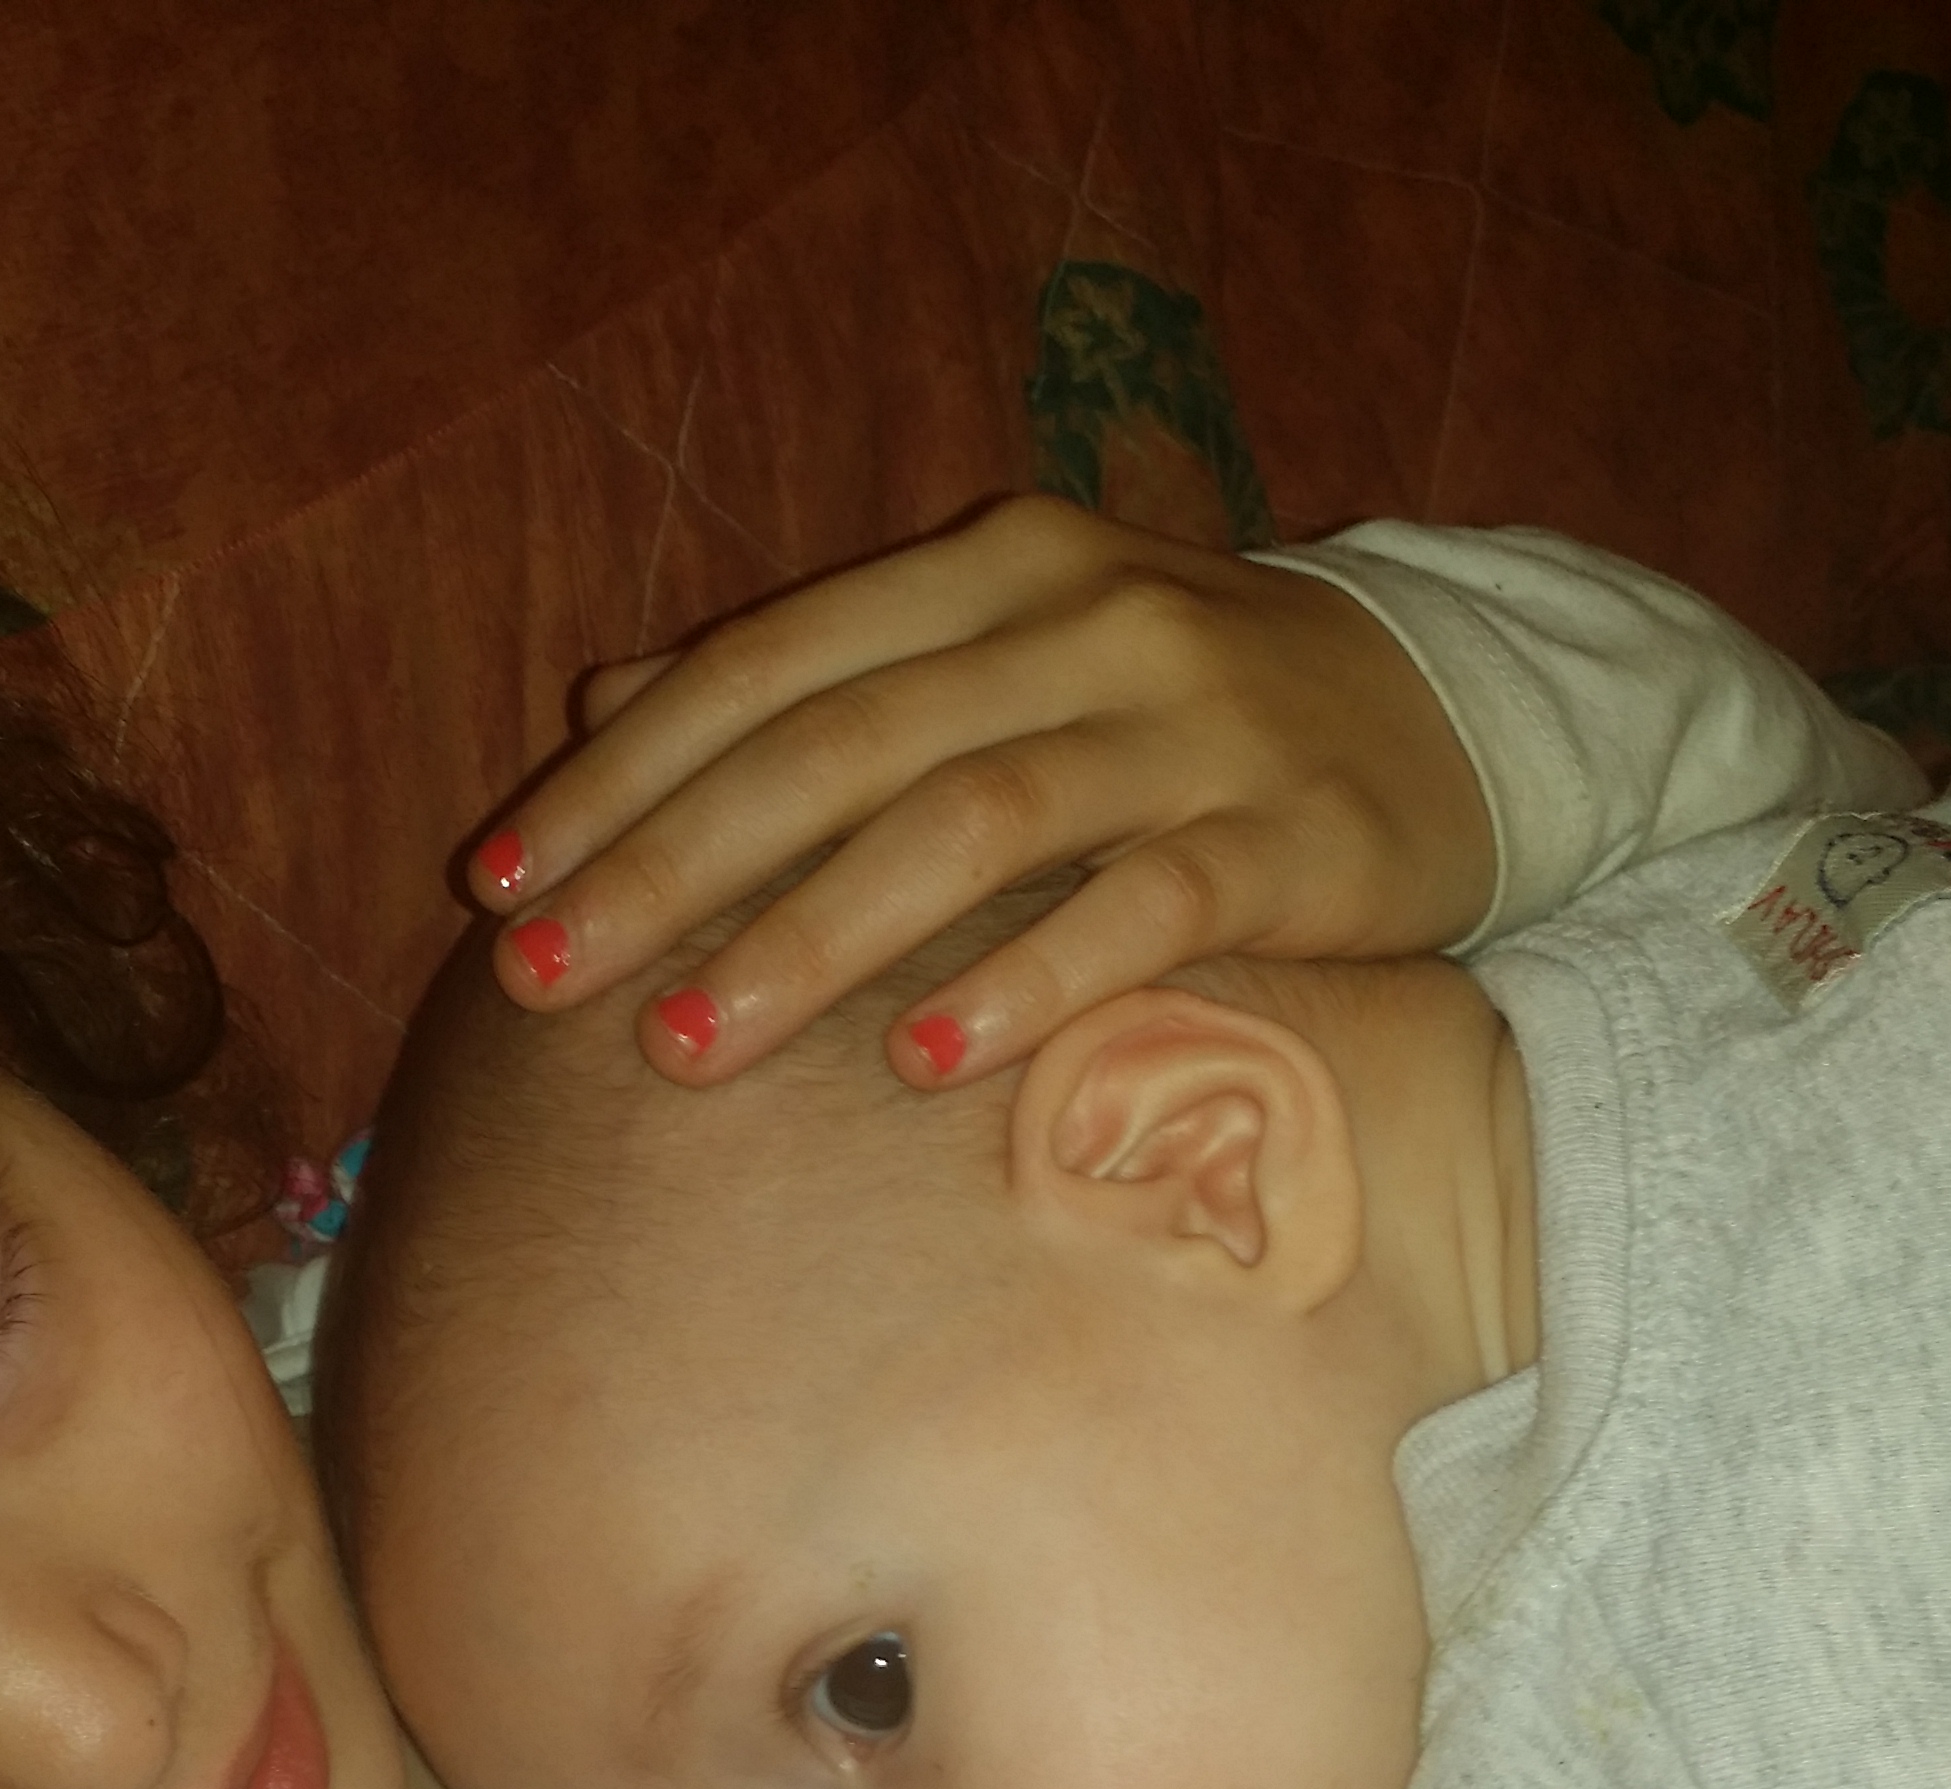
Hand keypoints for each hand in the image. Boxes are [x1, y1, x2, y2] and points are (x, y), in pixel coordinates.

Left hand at [467, 496, 1490, 1086]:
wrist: (1454, 718)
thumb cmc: (1166, 712)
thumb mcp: (990, 655)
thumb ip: (813, 676)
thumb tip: (605, 700)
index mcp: (986, 565)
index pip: (762, 666)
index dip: (619, 777)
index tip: (496, 887)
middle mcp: (1081, 618)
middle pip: (839, 744)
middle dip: (673, 869)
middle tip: (543, 984)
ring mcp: (1196, 722)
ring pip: (971, 821)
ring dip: (813, 939)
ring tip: (687, 1051)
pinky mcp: (1295, 833)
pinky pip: (1144, 905)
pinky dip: (1025, 977)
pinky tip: (922, 1060)